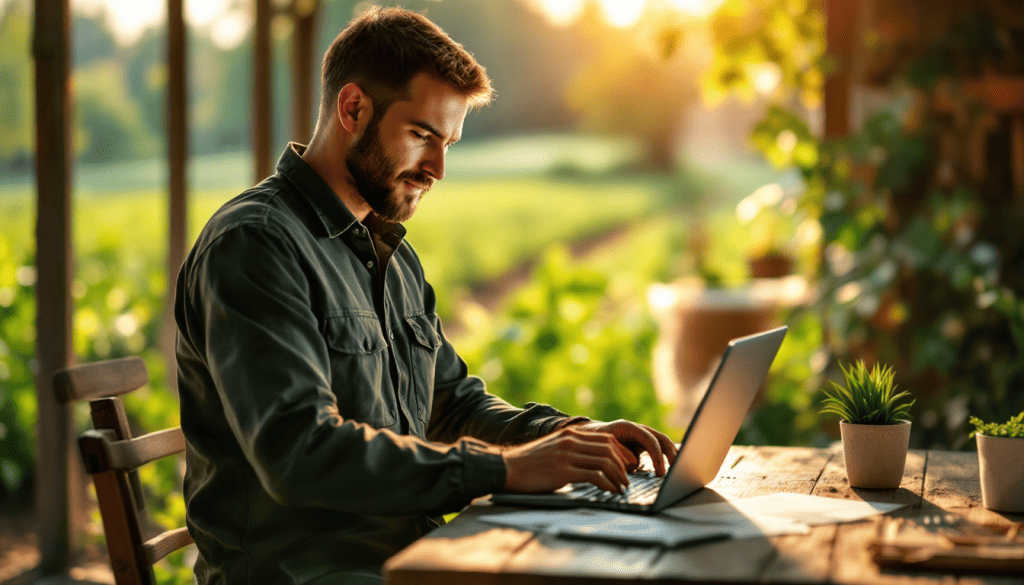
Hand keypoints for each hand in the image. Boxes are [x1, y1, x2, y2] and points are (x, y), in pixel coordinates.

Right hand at [501, 426, 635, 493]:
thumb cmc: (529, 463)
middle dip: (623, 465)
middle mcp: (570, 441)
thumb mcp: (553, 447)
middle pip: (608, 449)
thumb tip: (589, 459)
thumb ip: (571, 448)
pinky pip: (595, 476)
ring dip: (618, 476)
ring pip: (605, 462)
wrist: (507, 468)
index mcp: (569, 434)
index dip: (621, 452)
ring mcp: (567, 455)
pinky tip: (611, 491)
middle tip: (627, 478)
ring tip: (622, 487)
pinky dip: (608, 484)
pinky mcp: (563, 471)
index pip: (605, 439)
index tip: (629, 464)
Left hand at [569, 420, 677, 475]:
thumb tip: (632, 464)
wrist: (587, 434)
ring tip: (675, 471)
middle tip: (676, 470)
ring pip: (661, 444)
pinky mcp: (641, 446)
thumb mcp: (603, 444)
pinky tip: (666, 471)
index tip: (660, 471)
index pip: (649, 439)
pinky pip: (655, 451)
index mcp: (628, 427)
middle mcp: (637, 430)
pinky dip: (662, 460)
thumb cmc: (593, 439)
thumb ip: (618, 452)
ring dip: (670, 456)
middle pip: (661, 439)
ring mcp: (640, 437)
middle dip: (671, 454)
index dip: (656, 455)